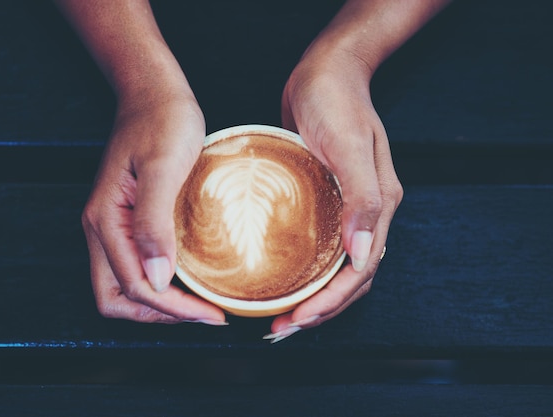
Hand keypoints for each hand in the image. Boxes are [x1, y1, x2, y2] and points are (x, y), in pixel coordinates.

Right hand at [81, 96, 226, 324]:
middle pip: (116, 297)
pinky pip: (134, 266)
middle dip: (158, 315)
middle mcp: (100, 228)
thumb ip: (154, 222)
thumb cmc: (163, 120)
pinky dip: (159, 283)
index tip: (212, 314)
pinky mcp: (125, 220)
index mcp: (105, 218)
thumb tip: (157, 278)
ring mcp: (110, 225)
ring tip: (199, 304)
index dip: (173, 308)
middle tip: (203, 314)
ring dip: (158, 304)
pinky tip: (189, 280)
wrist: (153, 92)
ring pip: (122, 287)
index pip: (134, 285)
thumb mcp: (164, 167)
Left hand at [266, 47, 402, 340]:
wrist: (325, 70)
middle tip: (283, 330)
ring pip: (335, 268)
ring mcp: (348, 208)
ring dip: (313, 297)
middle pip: (349, 278)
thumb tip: (361, 257)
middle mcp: (367, 213)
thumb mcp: (347, 146)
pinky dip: (305, 271)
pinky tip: (282, 279)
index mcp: (380, 205)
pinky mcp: (327, 200)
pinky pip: (320, 246)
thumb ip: (361, 199)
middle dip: (320, 309)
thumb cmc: (335, 101)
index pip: (360, 271)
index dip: (332, 302)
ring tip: (282, 317)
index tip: (299, 320)